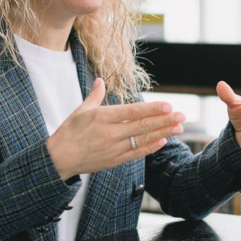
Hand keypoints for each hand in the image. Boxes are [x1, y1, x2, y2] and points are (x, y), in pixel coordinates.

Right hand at [46, 78, 185, 179]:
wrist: (59, 159)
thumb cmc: (68, 133)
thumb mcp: (80, 111)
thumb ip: (95, 96)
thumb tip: (100, 81)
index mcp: (102, 118)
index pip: (132, 112)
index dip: (152, 109)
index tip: (168, 105)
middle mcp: (110, 133)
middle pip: (142, 126)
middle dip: (164, 120)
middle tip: (182, 115)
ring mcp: (114, 148)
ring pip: (143, 139)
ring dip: (163, 133)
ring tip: (179, 127)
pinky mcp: (115, 160)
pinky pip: (136, 153)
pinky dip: (150, 147)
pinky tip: (163, 141)